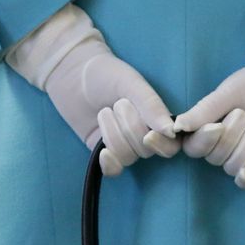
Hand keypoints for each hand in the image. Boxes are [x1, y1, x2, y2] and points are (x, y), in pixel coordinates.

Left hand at [6, 5, 179, 176]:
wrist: (72, 74)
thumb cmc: (106, 73)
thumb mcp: (132, 84)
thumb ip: (152, 106)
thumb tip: (171, 131)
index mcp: (157, 119)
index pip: (171, 145)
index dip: (162, 145)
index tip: (148, 135)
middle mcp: (144, 135)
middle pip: (147, 151)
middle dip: (130, 128)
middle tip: (119, 103)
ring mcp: (124, 146)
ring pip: (128, 157)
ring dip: (113, 135)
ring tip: (104, 111)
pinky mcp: (105, 153)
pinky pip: (114, 170)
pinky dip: (110, 164)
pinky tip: (103, 152)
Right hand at [174, 19, 244, 187]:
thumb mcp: (227, 94)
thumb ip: (203, 110)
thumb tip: (176, 127)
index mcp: (206, 124)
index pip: (190, 144)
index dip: (193, 142)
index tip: (201, 130)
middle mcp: (219, 141)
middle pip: (210, 156)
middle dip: (228, 137)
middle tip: (243, 114)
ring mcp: (239, 152)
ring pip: (229, 166)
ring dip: (243, 149)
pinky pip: (244, 179)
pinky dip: (243, 178)